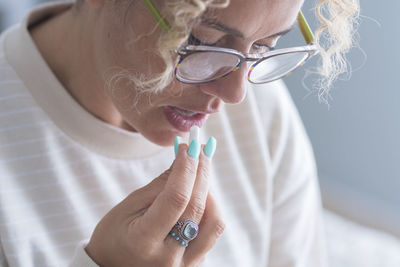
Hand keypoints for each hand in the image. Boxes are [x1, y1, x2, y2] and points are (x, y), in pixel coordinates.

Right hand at [85, 140, 224, 266]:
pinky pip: (211, 233)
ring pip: (214, 222)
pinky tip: (197, 195)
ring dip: (209, 193)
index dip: (185, 168)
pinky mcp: (195, 266)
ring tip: (198, 174)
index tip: (189, 146)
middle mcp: (168, 258)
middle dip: (201, 172)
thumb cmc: (114, 238)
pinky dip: (208, 209)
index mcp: (144, 241)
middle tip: (201, 149)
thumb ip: (158, 187)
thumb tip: (182, 160)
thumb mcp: (127, 208)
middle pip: (197, 207)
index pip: (175, 198)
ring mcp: (184, 266)